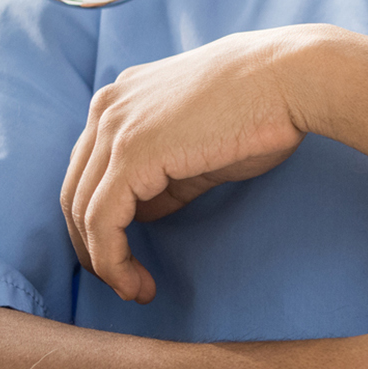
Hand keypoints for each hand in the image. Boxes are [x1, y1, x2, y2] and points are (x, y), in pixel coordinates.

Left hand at [62, 26, 338, 302]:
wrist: (291, 78)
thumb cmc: (265, 108)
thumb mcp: (205, 148)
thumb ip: (169, 178)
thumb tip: (146, 212)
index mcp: (122, 100)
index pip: (90, 171)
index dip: (102, 221)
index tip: (126, 258)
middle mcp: (106, 108)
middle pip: (76, 192)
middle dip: (94, 246)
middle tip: (124, 283)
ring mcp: (114, 129)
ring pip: (83, 211)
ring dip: (104, 261)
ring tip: (134, 290)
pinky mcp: (131, 155)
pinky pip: (103, 220)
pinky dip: (112, 258)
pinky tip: (137, 282)